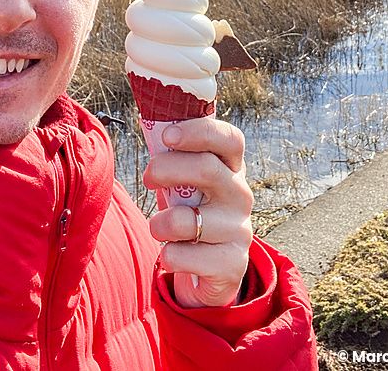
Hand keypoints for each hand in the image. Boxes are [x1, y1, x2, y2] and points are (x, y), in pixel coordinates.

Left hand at [143, 117, 253, 308]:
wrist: (212, 267)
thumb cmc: (192, 209)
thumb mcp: (186, 180)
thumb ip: (174, 155)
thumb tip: (147, 121)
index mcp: (231, 167)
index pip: (230, 139)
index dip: (199, 132)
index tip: (167, 136)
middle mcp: (241, 194)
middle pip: (207, 169)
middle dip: (166, 169)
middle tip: (147, 177)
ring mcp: (239, 229)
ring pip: (187, 220)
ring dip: (160, 223)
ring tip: (158, 227)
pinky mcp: (231, 263)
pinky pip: (184, 256)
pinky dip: (168, 256)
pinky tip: (173, 254)